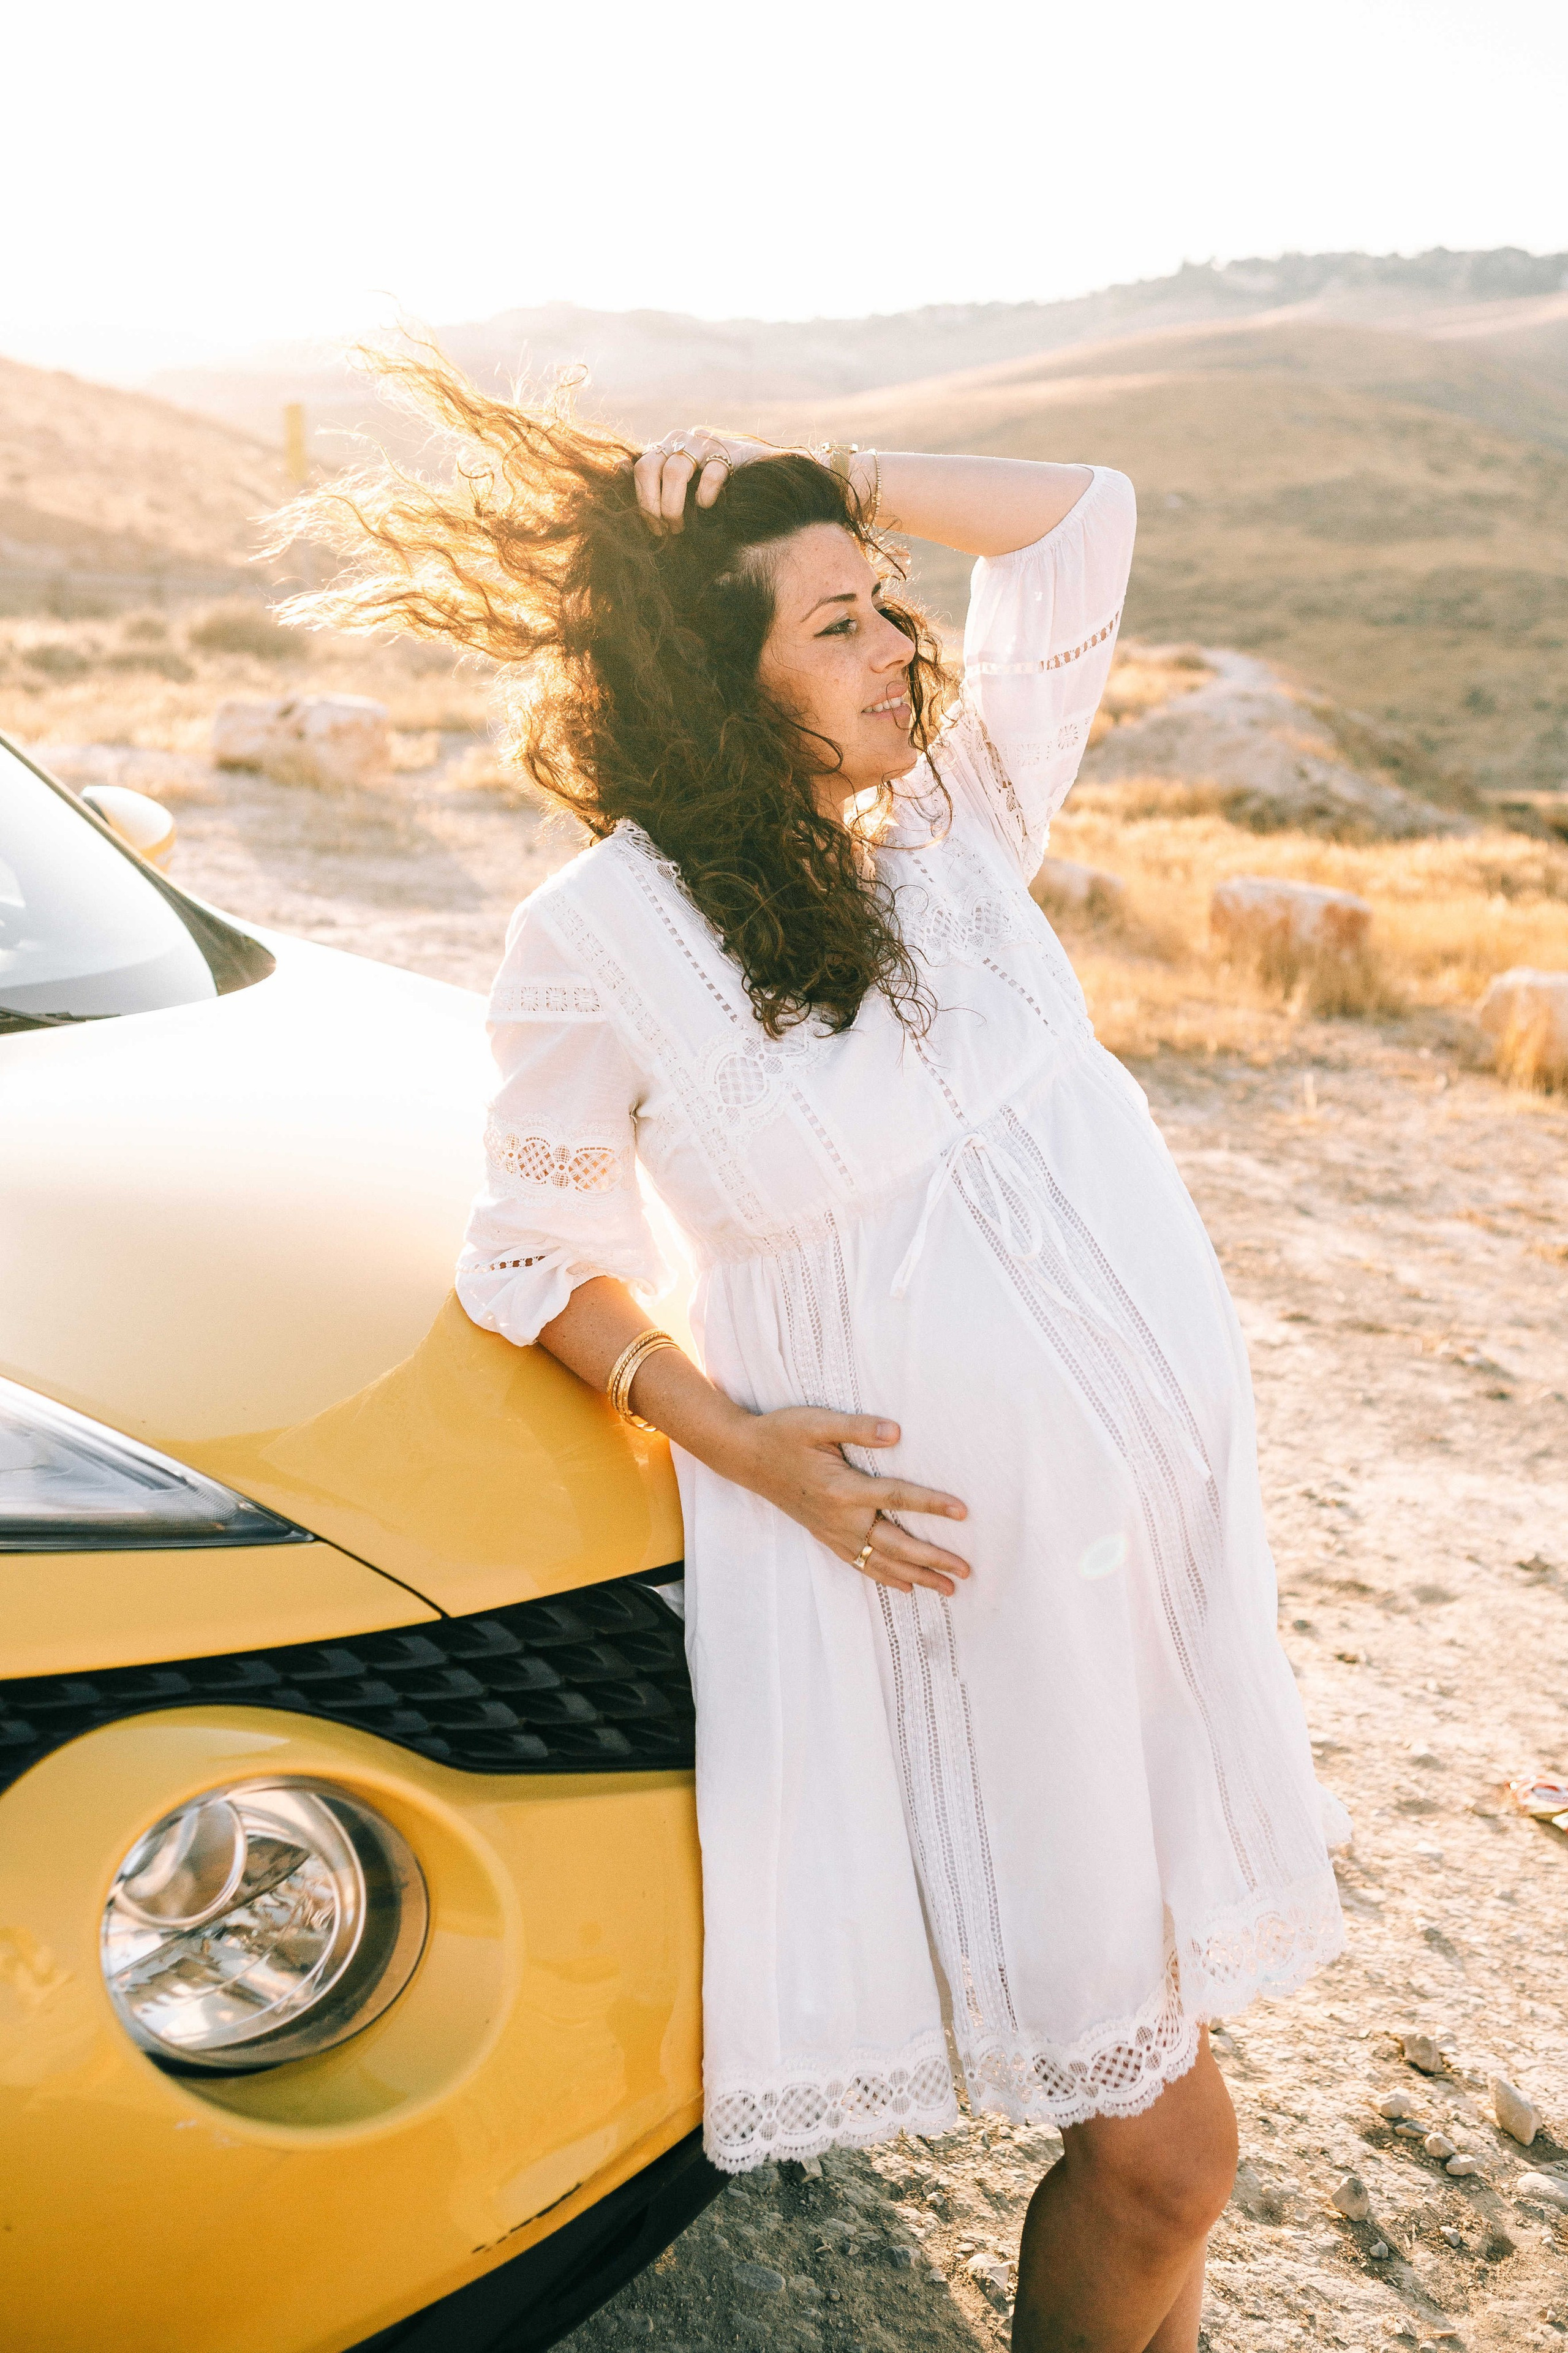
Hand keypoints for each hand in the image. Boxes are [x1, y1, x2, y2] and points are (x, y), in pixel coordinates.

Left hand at [631, 428, 773, 536]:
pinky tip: (709, 507)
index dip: (642, 500)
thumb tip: (618, 468)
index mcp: (668, 447)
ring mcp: (705, 442)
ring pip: (676, 471)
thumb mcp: (684, 488)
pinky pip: (709, 473)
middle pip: (651, 466)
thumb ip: (654, 480)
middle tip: (666, 529)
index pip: (641, 467)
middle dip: (653, 504)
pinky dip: (705, 496)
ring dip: (674, 506)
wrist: (766, 479)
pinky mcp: (731, 450)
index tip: (653, 527)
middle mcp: (683, 439)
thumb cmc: (719, 488)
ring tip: (682, 526)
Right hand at [732, 1406, 969, 1596]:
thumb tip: (896, 1432)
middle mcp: (841, 1518)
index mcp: (842, 1489)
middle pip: (896, 1544)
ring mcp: (832, 1531)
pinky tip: (907, 1586)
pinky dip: (885, 1578)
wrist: (745, 1456)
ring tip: (948, 1588)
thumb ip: (857, 1427)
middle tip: (966, 1570)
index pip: (896, 1497)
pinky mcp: (825, 1536)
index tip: (963, 1513)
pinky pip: (860, 1564)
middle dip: (933, 1559)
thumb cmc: (783, 1434)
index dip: (931, 1504)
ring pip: (881, 1562)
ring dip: (917, 1575)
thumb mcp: (817, 1422)